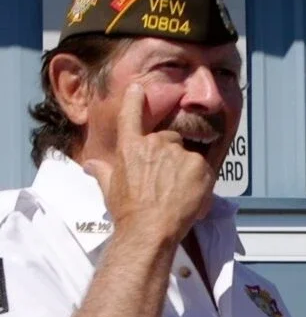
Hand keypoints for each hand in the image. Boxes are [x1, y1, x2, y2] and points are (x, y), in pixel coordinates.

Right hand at [83, 83, 216, 242]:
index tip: (139, 88)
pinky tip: (193, 195)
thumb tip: (89, 164)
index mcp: (131, 147)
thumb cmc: (128, 211)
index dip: (135, 99)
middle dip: (171, 154)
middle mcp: (154, 144)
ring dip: (187, 168)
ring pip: (188, 154)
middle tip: (167, 179)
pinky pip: (205, 168)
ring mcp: (178, 153)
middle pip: (169, 138)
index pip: (132, 115)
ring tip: (179, 191)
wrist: (150, 229)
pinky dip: (202, 180)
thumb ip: (102, 171)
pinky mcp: (199, 165)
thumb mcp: (109, 188)